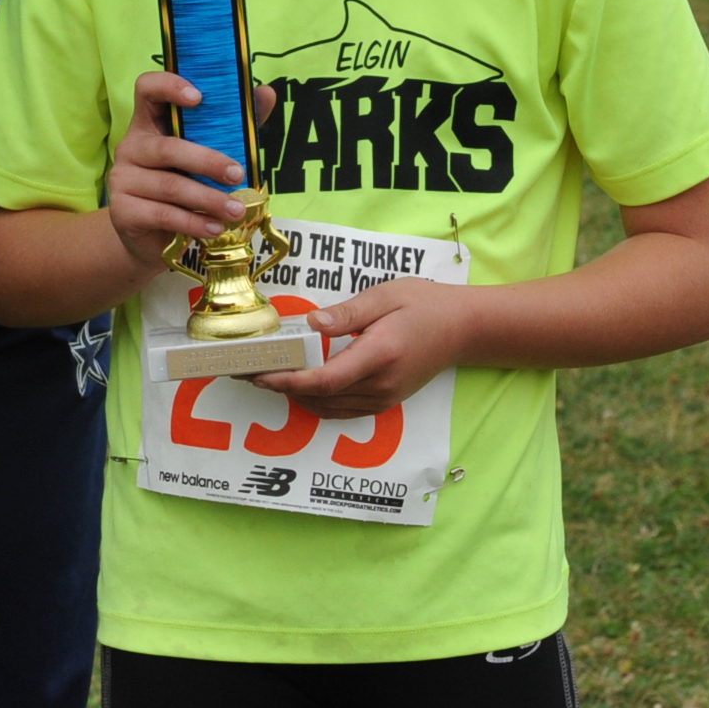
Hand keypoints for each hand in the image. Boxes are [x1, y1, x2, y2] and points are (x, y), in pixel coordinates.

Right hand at [105, 70, 276, 268]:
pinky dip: (194, 223)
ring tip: (237, 211)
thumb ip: (235, 125)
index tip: (198, 97)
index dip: (169, 86)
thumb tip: (267, 93)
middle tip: (238, 174)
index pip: (147, 89)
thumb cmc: (183, 185)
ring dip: (209, 199)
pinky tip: (215, 229)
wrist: (149, 237)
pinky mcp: (123, 211)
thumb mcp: (207, 154)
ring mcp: (122, 179)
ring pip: (169, 185)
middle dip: (207, 161)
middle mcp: (131, 146)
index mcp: (149, 123)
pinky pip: (163, 214)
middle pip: (167, 147)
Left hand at [274, 276, 470, 418]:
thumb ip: (346, 314)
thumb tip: (311, 324)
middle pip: (320, 397)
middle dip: (280, 387)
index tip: (259, 373)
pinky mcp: (385, 403)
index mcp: (379, 355)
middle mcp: (380, 385)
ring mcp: (384, 399)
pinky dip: (316, 402)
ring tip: (265, 377)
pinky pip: (342, 410)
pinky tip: (298, 387)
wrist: (462, 329)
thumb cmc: (424, 305)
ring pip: (328, 408)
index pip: (325, 379)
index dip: (288, 381)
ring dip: (295, 397)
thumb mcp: (384, 296)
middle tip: (246, 371)